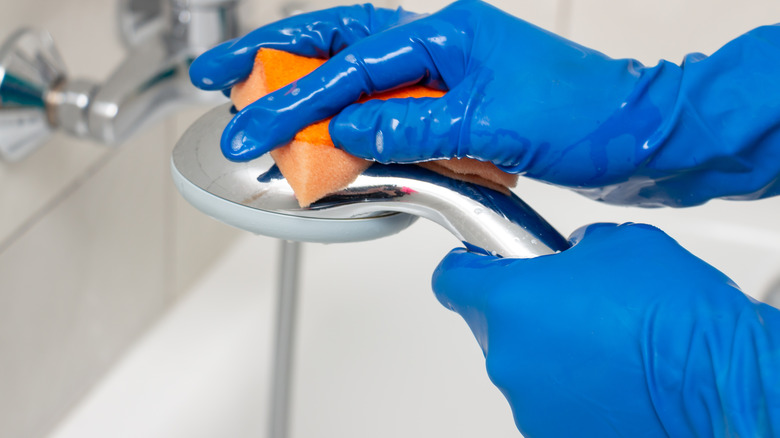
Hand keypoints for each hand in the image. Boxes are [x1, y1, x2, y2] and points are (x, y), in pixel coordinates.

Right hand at [190, 1, 779, 206]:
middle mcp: (442, 46)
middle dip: (274, 58)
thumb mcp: (495, 124)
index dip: (295, 99)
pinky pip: (390, 109)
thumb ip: (416, 127)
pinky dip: (354, 122)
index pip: (351, 68)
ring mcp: (446, 74)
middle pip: (339, 42)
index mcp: (448, 35)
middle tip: (220, 75)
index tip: (251, 126)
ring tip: (255, 96)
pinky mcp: (455, 106)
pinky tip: (329, 133)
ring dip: (307, 85)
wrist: (639, 137)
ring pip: (360, 73)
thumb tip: (351, 130)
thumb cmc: (588, 117)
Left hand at [433, 223, 779, 436]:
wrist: (716, 380)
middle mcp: (506, 356)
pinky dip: (571, 388)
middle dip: (526, 313)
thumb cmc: (672, 314)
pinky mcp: (550, 432)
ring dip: (551, 354)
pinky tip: (612, 377)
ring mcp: (527, 401)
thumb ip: (571, 251)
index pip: (451, 280)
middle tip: (574, 305)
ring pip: (524, 365)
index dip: (466, 268)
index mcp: (510, 300)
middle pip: (493, 325)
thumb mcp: (617, 245)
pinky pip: (548, 399)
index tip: (478, 265)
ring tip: (605, 346)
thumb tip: (568, 259)